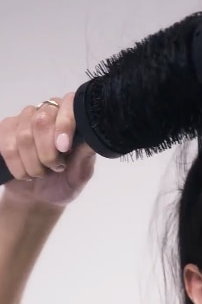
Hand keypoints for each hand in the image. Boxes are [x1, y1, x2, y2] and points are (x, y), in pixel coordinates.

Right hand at [0, 93, 95, 207]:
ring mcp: (24, 119)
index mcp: (71, 116)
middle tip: (54, 167)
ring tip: (40, 173)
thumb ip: (85, 154)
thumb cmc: (64, 183)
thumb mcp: (81, 173)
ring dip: (33, 164)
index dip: (64, 125)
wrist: (40, 198)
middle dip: (47, 153)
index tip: (64, 149)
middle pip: (41, 121)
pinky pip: (7, 146)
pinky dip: (18, 167)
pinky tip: (25, 173)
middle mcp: (47, 111)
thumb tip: (91, 138)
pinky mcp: (6, 130)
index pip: (68, 105)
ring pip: (23, 136)